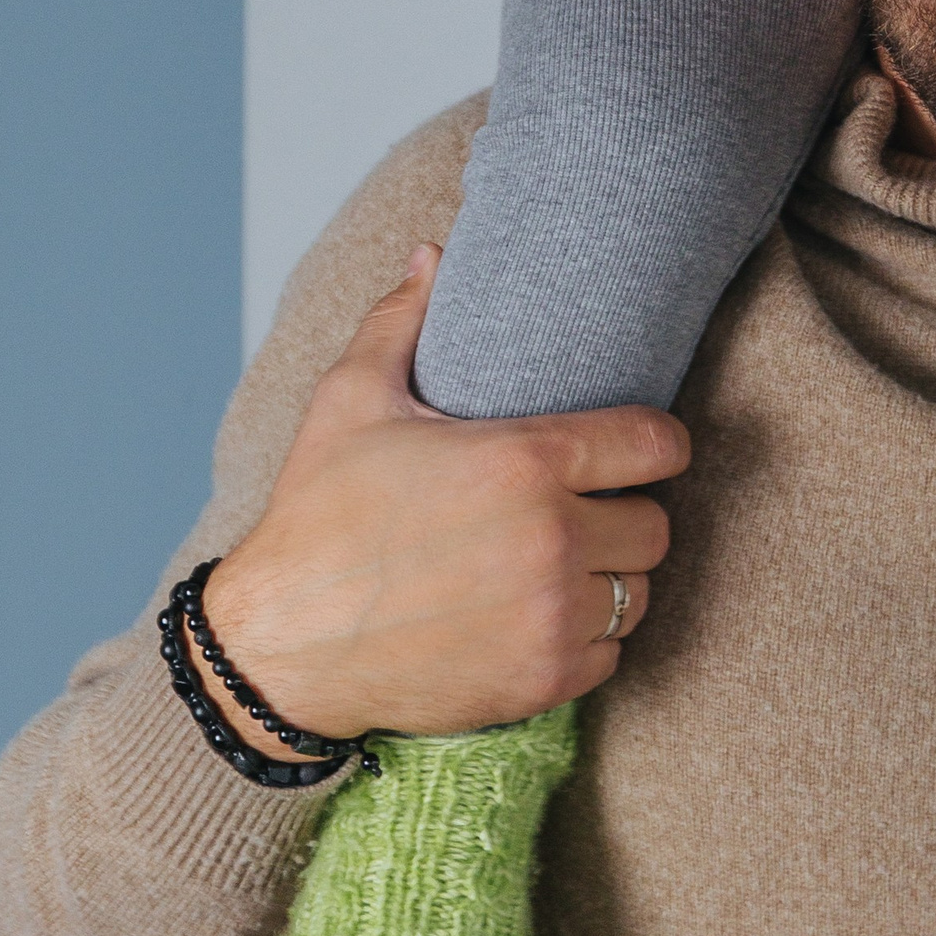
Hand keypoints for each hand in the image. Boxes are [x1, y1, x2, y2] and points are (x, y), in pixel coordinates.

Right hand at [194, 247, 686, 748]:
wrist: (278, 648)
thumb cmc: (316, 517)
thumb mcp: (350, 402)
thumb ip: (403, 321)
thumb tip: (433, 254)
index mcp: (523, 460)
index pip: (657, 444)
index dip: (655, 443)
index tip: (636, 448)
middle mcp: (551, 539)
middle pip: (655, 524)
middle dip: (624, 513)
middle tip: (581, 509)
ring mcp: (550, 616)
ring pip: (638, 592)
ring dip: (609, 577)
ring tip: (562, 561)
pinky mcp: (541, 681)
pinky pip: (612, 654)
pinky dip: (587, 639)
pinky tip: (540, 616)